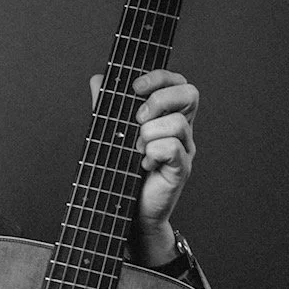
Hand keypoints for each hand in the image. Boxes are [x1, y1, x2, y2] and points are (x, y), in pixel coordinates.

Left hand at [90, 69, 197, 266]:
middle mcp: (182, 130)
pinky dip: (152, 153)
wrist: (130, 211)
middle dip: (159, 99)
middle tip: (137, 118)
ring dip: (149, 133)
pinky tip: (144, 164)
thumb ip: (108, 107)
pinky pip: (172, 148)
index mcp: (169, 115)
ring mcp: (185, 149)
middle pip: (190, 93)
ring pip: (177, 124)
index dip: (159, 77)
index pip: (177, 82)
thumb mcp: (113, 133)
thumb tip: (98, 79)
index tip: (134, 87)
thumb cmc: (125, 171)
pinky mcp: (181, 169)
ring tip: (137, 149)